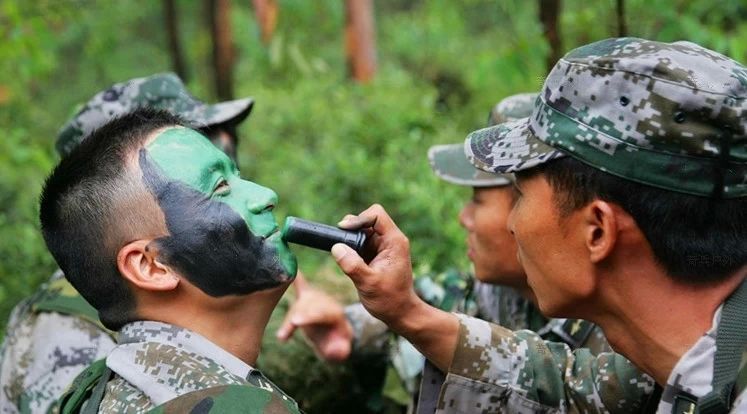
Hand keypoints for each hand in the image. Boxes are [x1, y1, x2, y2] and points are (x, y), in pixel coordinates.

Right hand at [276, 272, 352, 361]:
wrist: (337, 334)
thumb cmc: (336, 343)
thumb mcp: (341, 349)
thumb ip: (340, 350)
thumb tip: (334, 352)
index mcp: (335, 314)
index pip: (323, 313)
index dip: (310, 316)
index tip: (297, 322)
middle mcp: (325, 303)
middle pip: (309, 306)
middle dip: (299, 313)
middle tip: (291, 323)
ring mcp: (316, 299)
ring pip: (299, 303)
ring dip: (289, 317)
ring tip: (281, 337)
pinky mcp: (307, 297)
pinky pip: (300, 285)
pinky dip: (294, 279)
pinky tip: (287, 272)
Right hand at [331, 204, 422, 331]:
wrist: (400, 313)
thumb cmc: (389, 300)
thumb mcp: (368, 284)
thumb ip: (352, 265)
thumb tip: (336, 247)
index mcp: (394, 242)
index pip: (376, 215)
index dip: (358, 219)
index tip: (344, 231)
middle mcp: (390, 240)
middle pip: (368, 220)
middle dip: (352, 229)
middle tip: (342, 246)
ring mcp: (383, 247)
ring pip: (362, 231)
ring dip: (351, 241)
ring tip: (346, 257)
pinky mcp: (376, 254)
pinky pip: (360, 243)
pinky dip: (351, 249)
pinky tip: (349, 262)